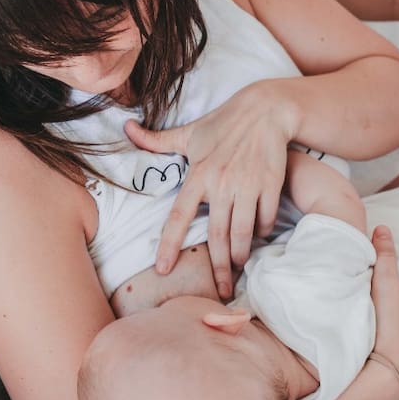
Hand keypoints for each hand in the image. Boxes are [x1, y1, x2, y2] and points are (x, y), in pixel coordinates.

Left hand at [124, 82, 296, 298]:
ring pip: (242, 232)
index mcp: (198, 174)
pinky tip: (259, 236)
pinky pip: (265, 218)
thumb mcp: (189, 132)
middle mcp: (221, 182)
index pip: (178, 216)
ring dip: (242, 254)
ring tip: (240, 266)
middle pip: (217, 234)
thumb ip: (158, 140)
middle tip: (221, 289)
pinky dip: (263, 231)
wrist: (265, 110)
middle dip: (219, 266)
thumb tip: (128, 128)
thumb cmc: (224, 122)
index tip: (163, 269)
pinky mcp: (270, 184)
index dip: (169, 244)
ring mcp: (247, 184)